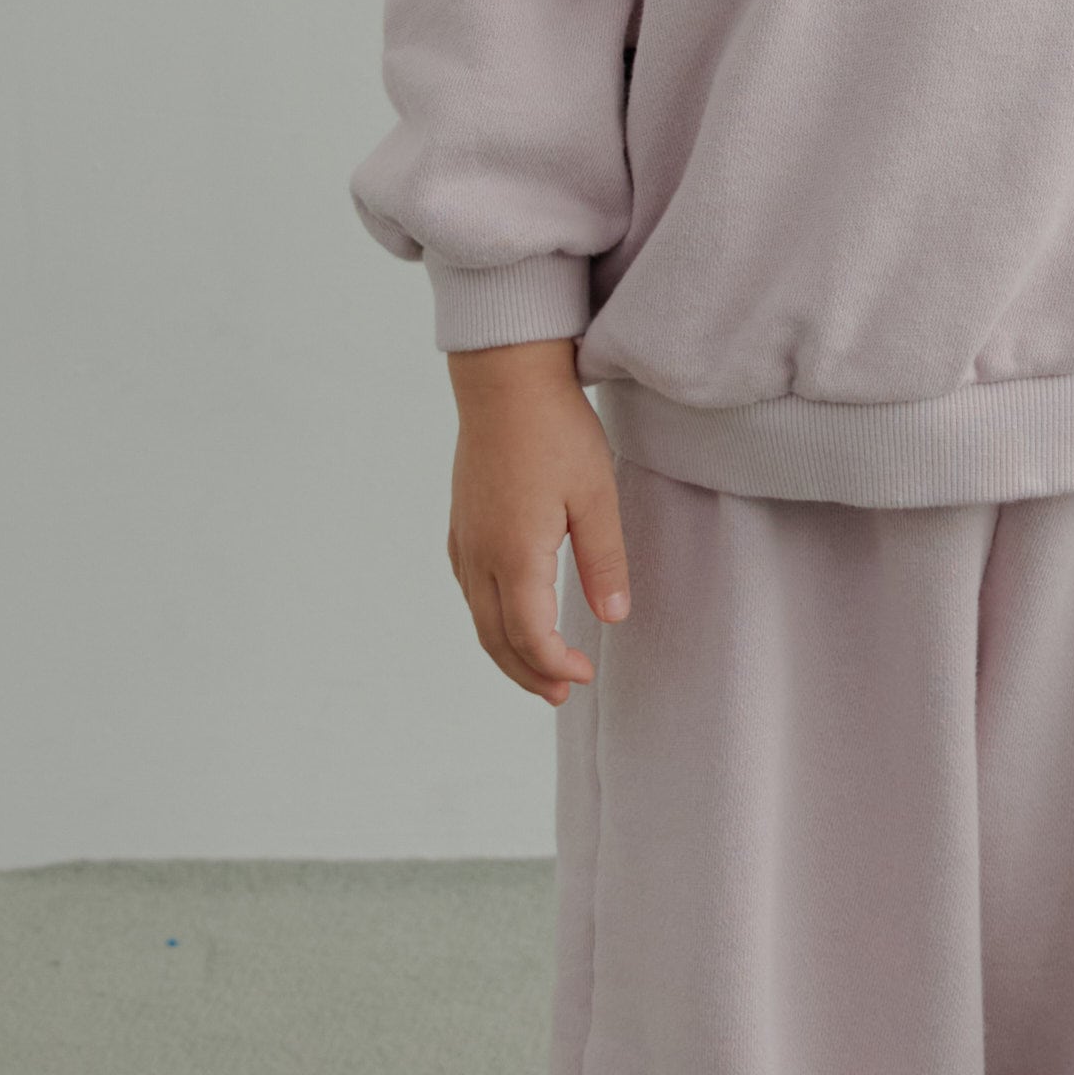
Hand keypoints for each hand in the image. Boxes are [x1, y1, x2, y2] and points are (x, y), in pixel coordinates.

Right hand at [444, 339, 629, 699]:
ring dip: (508, 651)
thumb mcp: (596, 496)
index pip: (530, 636)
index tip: (585, 677)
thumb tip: (612, 618)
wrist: (504, 380)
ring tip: (539, 669)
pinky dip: (491, 620)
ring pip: (479, 618)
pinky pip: (470, 590)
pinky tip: (510, 618)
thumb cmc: (555, 431)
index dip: (555, 666)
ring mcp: (465, 540)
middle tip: (561, 694)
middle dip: (528, 673)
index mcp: (516, 555)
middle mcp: (480, 556)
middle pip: (497, 638)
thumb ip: (604, 562)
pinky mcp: (461, 524)